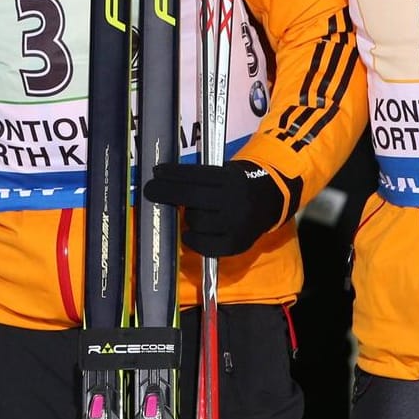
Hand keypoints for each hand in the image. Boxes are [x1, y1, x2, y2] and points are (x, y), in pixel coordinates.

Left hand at [142, 159, 284, 258]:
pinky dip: (194, 240)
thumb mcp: (225, 173)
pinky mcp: (237, 244)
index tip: (156, 172)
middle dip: (167, 192)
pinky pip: (206, 246)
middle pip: (192, 198)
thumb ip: (201, 178)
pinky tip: (190, 234)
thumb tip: (164, 180)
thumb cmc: (237, 185)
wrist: (269, 202)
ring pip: (197, 222)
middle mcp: (234, 201)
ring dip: (187, 217)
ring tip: (188, 213)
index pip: (196, 175)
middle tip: (150, 190)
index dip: (173, 173)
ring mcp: (236, 225)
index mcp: (230, 179)